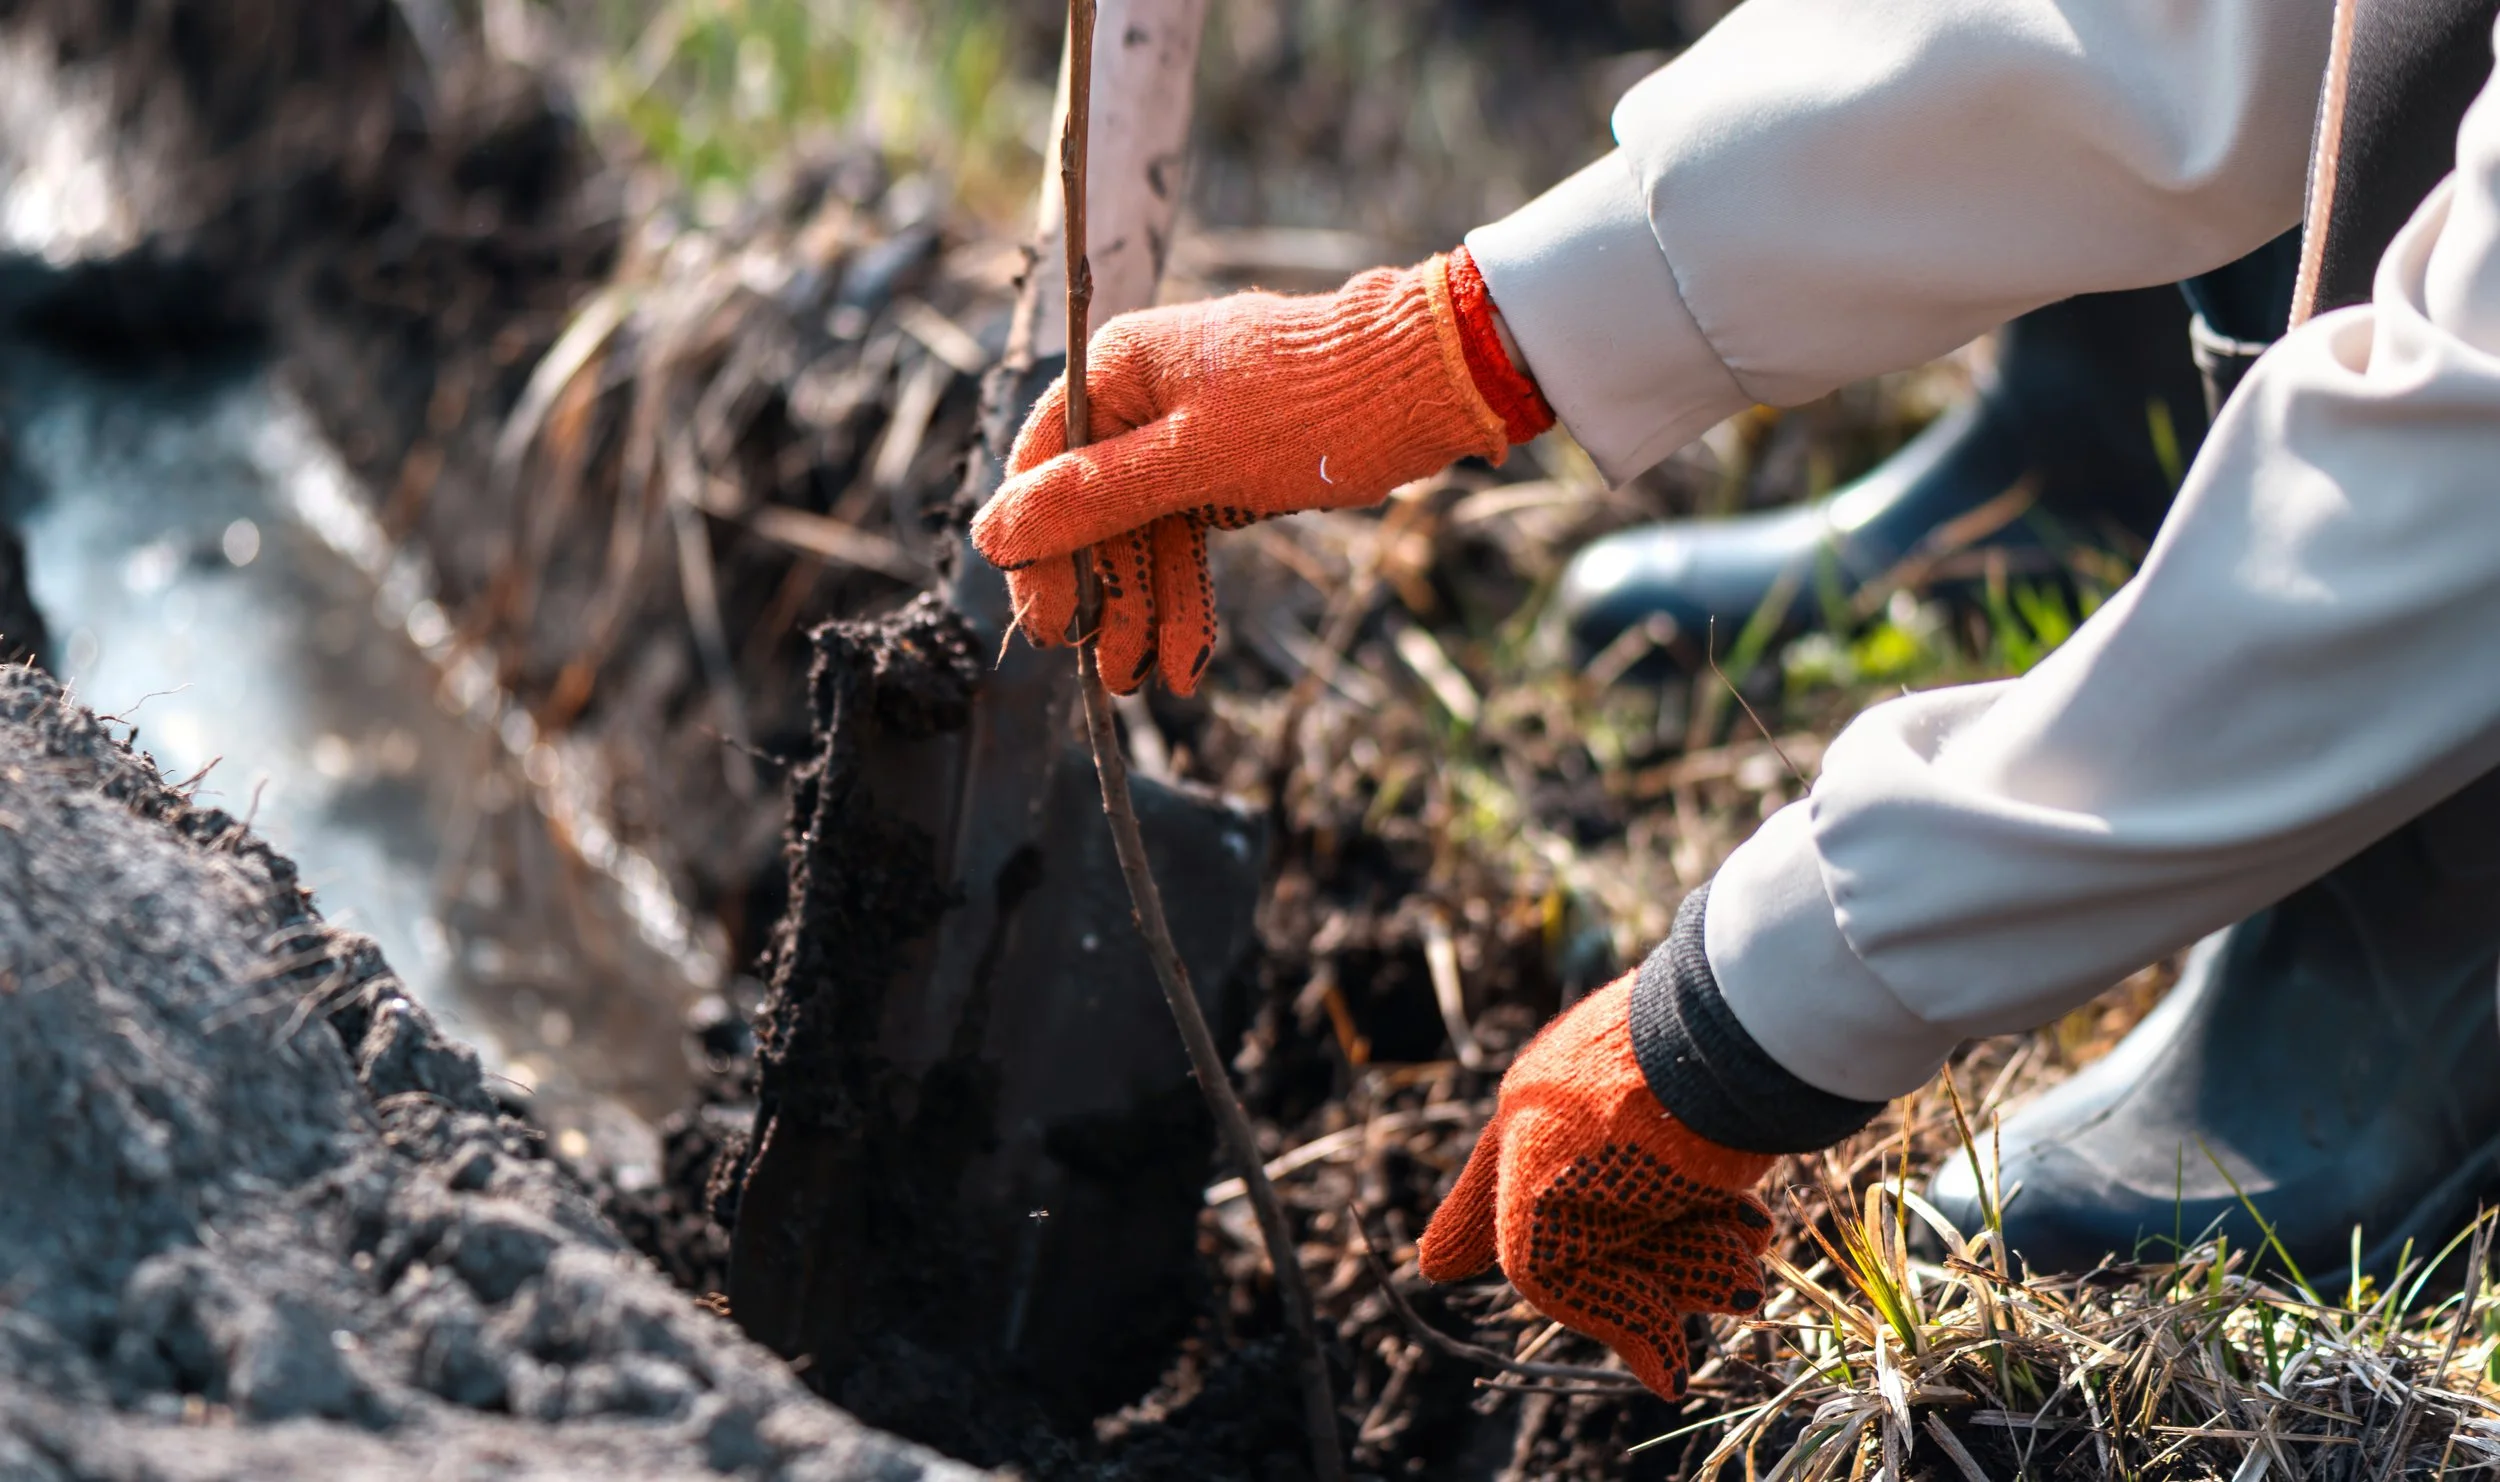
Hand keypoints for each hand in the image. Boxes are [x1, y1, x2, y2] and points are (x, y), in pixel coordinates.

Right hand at [970, 253, 1516, 694]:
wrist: (1425, 381)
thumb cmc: (1310, 407)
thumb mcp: (1193, 460)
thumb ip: (1094, 497)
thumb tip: (994, 532)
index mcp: (1113, 372)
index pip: (1042, 468)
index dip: (1036, 550)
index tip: (1042, 618)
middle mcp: (1138, 398)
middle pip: (1091, 512)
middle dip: (1099, 594)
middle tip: (1098, 666)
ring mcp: (1183, 434)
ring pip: (1142, 534)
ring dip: (1143, 609)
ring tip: (1143, 679)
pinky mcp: (1225, 466)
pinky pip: (1186, 535)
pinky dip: (1185, 592)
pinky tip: (1185, 656)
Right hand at [1416, 975, 1777, 1398]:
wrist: (1712, 1048)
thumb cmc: (1605, 1130)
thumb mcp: (1538, 1225)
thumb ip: (1564, 1293)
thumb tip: (1664, 1378)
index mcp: (1524, 1132)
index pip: (1486, 1206)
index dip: (1463, 1235)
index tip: (1439, 1266)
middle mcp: (1585, 1134)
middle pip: (1602, 1245)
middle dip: (1651, 1287)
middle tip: (1704, 1305)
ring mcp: (1656, 1128)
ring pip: (1670, 1235)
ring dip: (1701, 1272)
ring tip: (1738, 1278)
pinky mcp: (1720, 1124)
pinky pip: (1720, 1204)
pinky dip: (1736, 1233)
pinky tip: (1749, 1230)